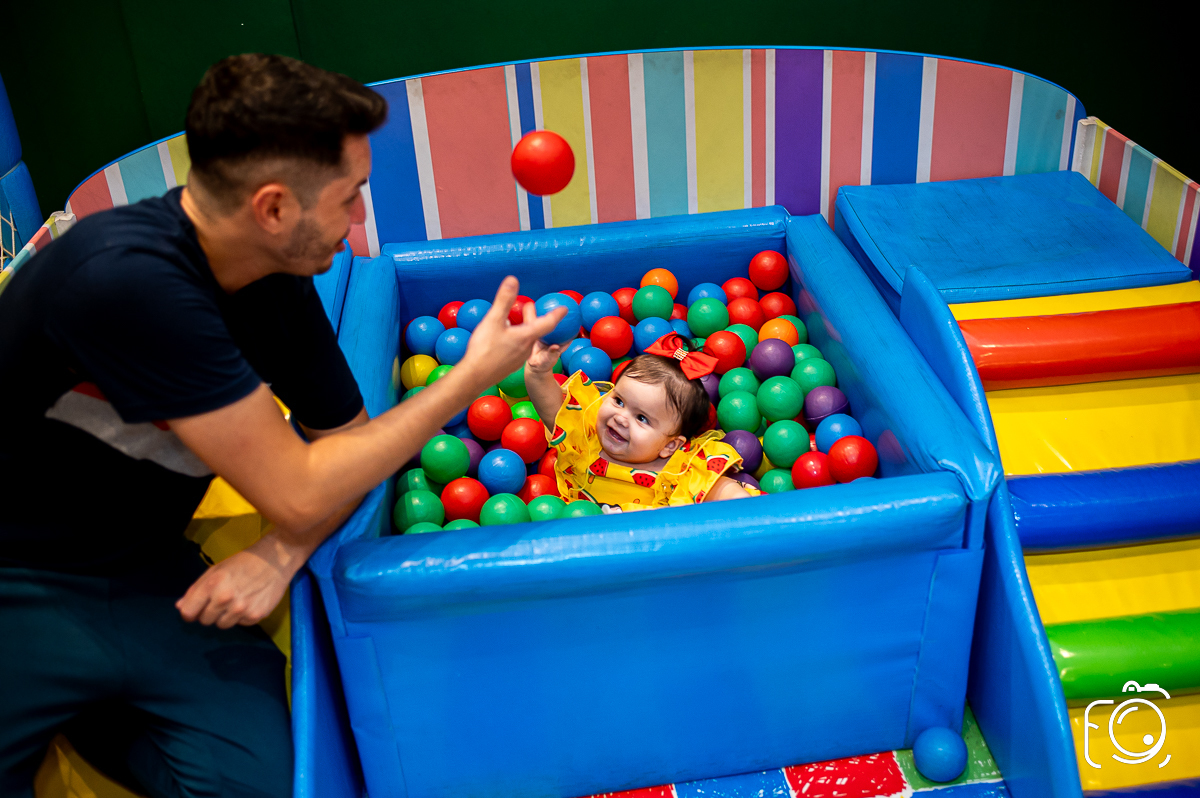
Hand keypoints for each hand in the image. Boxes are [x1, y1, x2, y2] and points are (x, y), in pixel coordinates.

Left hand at [176, 533, 306, 627]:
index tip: (195, 610)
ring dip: (226, 616)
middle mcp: (225, 598)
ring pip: (222, 625)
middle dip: (210, 612)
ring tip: (237, 599)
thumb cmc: (243, 562)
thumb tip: (181, 607)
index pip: (188, 612)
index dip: (190, 612)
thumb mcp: (215, 570)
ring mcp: (241, 609)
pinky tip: (250, 601)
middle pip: (205, 621)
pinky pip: (240, 624)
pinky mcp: (255, 616)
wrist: (275, 560)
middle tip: (222, 598)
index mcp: (212, 584)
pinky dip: (242, 616)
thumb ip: (196, 590)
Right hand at [459, 276, 565, 387]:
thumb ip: (504, 300)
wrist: (474, 377)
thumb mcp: (493, 320)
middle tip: (535, 310)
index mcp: (526, 336)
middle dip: (537, 320)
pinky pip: (517, 348)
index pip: (547, 323)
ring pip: (525, 340)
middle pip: (536, 331)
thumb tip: (513, 280)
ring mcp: (519, 359)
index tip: (564, 308)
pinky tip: (504, 339)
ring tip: (517, 322)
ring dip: (524, 330)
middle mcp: (526, 349)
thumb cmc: (484, 349)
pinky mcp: (510, 365)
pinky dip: (516, 339)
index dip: (556, 314)